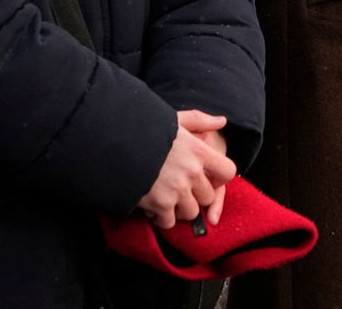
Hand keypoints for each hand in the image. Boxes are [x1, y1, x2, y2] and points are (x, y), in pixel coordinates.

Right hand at [138, 110, 236, 228]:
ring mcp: (177, 190)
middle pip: (208, 196)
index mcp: (198, 151)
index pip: (228, 172)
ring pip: (191, 212)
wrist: (113, 143)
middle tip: (178, 188)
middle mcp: (192, 172)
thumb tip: (222, 121)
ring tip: (165, 197)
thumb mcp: (174, 120)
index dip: (219, 177)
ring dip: (178, 208)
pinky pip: (169, 222)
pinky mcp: (160, 205)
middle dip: (195, 195)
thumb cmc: (145, 130)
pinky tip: (152, 206)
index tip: (206, 177)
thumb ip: (200, 121)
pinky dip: (161, 218)